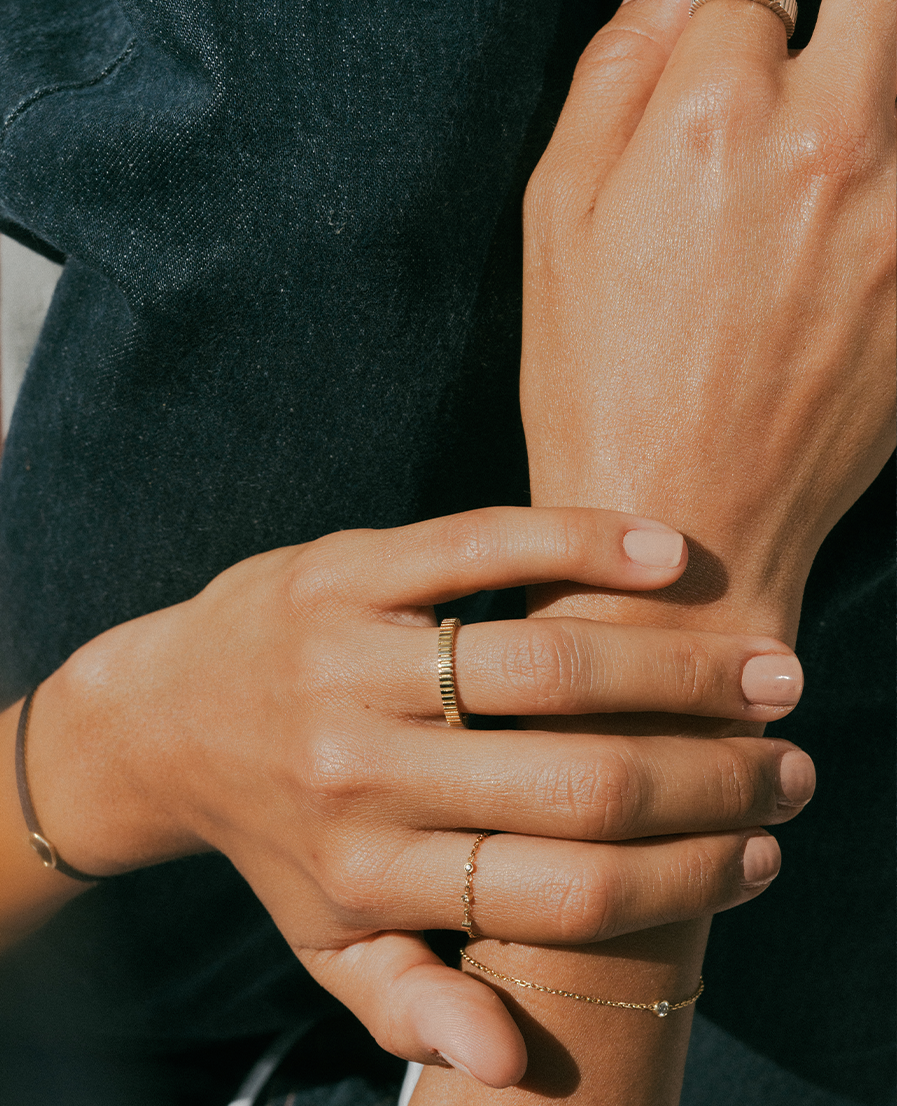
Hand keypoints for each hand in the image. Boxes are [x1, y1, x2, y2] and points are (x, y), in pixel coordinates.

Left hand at [23, 507, 812, 1084]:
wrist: (161, 716)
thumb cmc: (276, 836)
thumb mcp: (328, 942)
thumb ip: (413, 1008)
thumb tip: (519, 1070)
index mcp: (371, 875)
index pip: (566, 896)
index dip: (686, 879)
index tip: (760, 853)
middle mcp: (360, 772)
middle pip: (582, 782)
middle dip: (717, 777)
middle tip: (791, 762)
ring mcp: (349, 661)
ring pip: (549, 665)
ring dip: (684, 668)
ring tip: (771, 671)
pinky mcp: (345, 572)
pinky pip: (482, 544)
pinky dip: (588, 545)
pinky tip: (672, 557)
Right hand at [521, 0, 894, 640]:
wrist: (687, 535)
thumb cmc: (602, 390)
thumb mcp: (555, 221)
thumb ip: (614, 75)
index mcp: (719, 117)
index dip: (724, 19)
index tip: (718, 66)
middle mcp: (835, 146)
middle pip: (878, 0)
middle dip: (834, 24)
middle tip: (793, 90)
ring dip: (870, 106)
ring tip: (813, 176)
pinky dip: (888, 195)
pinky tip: (836, 241)